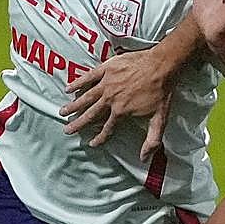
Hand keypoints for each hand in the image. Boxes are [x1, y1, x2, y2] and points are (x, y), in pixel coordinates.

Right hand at [60, 49, 174, 160]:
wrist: (162, 65)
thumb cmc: (161, 91)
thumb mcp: (160, 118)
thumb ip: (152, 140)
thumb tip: (145, 158)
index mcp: (121, 111)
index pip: (107, 128)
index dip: (99, 137)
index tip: (91, 143)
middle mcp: (110, 99)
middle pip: (91, 114)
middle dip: (78, 123)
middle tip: (67, 130)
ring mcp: (107, 83)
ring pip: (86, 97)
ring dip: (74, 105)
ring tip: (63, 112)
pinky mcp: (106, 69)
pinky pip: (88, 77)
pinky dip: (78, 83)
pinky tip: (68, 88)